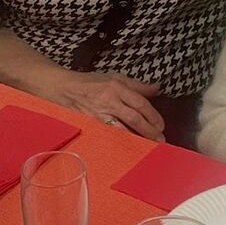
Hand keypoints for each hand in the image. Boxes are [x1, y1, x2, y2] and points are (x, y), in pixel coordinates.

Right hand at [48, 70, 164, 141]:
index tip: (161, 125)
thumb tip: (156, 88)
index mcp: (116, 87)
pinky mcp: (91, 123)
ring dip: (137, 138)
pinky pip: (108, 134)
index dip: (153, 115)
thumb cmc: (90, 82)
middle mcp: (109, 100)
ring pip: (122, 129)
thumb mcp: (115, 77)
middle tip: (160, 139)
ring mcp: (99, 114)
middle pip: (133, 117)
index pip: (140, 103)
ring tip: (148, 146)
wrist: (64, 88)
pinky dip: (119, 141)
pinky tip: (128, 147)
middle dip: (149, 130)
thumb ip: (137, 85)